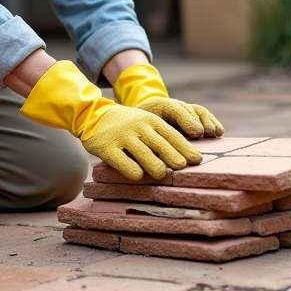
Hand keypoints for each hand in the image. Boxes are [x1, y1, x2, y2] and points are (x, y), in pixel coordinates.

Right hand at [80, 104, 200, 180]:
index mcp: (151, 120)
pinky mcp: (107, 147)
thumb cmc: (127, 123)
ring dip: (155, 165)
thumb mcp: (145, 121)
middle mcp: (138, 127)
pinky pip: (122, 161)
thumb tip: (185, 156)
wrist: (93, 114)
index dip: (185, 147)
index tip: (197, 160)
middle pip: (160, 144)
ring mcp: (122, 136)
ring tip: (162, 174)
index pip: (172, 135)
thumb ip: (161, 135)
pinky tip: (137, 176)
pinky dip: (131, 170)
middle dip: (173, 156)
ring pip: (143, 153)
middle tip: (183, 168)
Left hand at [112, 63, 224, 137]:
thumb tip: (153, 155)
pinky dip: (212, 122)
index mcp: (156, 107)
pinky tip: (219, 133)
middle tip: (204, 135)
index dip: (186, 120)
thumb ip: (145, 142)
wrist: (140, 114)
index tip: (197, 134)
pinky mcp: (190, 114)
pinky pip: (202, 114)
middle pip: (187, 110)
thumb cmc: (137, 129)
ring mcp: (182, 108)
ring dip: (207, 122)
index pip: (174, 109)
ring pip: (197, 110)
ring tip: (213, 133)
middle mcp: (172, 105)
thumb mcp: (137, 133)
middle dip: (196, 122)